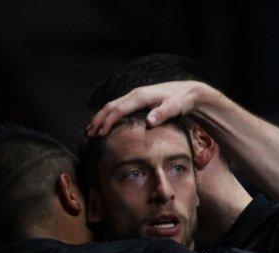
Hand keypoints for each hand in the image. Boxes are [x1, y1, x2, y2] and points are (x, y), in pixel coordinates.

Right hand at [87, 80, 211, 136]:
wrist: (188, 92)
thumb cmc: (181, 101)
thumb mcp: (175, 107)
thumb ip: (162, 114)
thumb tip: (149, 122)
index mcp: (141, 96)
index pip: (118, 109)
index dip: (108, 122)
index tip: (100, 134)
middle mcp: (135, 94)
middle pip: (110, 106)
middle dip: (98, 120)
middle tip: (89, 134)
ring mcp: (135, 96)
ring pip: (112, 106)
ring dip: (100, 118)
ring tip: (91, 130)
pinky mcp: (137, 100)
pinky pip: (118, 107)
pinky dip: (108, 116)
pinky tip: (104, 124)